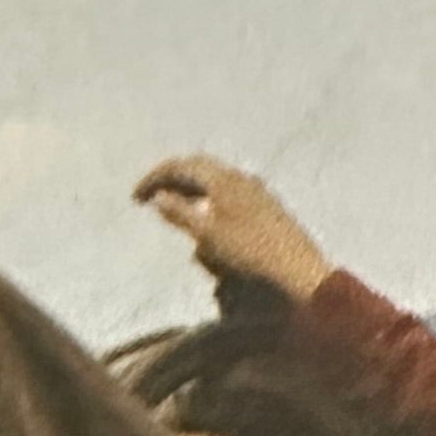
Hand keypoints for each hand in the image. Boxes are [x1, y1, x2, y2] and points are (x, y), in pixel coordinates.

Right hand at [134, 156, 332, 301]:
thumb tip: (158, 197)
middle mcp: (240, 177)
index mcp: (223, 179)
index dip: (154, 178)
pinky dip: (208, 196)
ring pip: (215, 178)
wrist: (299, 270)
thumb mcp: (207, 235)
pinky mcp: (266, 204)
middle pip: (199, 166)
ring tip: (175, 205)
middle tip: (152, 194)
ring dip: (191, 187)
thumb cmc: (249, 251)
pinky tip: (207, 216)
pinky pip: (228, 190)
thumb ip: (180, 213)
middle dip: (172, 177)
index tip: (136, 197)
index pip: (181, 166)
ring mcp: (256, 189)